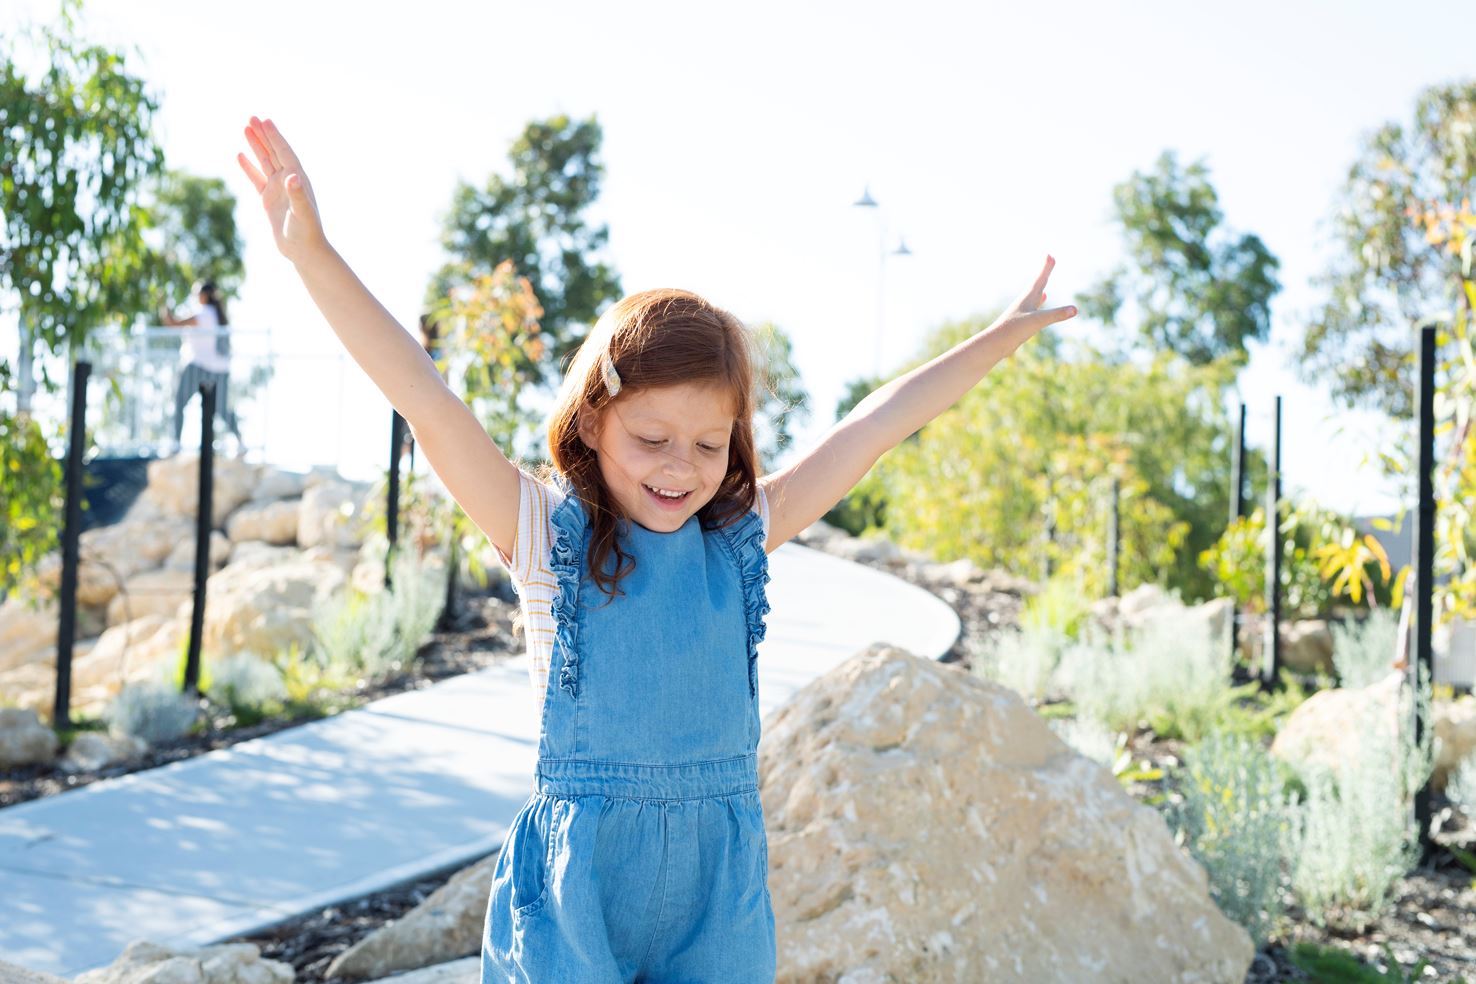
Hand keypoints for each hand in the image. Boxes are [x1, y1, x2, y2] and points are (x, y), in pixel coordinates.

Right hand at [237, 116, 328, 262]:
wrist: (304, 251)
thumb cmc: (306, 232)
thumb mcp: (302, 212)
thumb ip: (298, 194)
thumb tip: (292, 176)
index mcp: (298, 180)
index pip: (285, 153)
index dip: (275, 137)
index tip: (265, 121)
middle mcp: (288, 181)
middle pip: (274, 152)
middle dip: (263, 135)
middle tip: (252, 117)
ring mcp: (278, 189)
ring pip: (265, 162)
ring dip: (256, 146)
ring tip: (245, 128)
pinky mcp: (269, 200)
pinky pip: (257, 178)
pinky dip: (249, 167)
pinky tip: (240, 156)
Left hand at [990, 255, 1077, 337]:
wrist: (996, 343)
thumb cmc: (1015, 330)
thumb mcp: (1038, 321)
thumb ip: (1057, 314)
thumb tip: (1075, 309)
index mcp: (1028, 297)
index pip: (1040, 279)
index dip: (1046, 267)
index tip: (1050, 255)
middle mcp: (1025, 301)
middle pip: (1038, 283)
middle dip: (1045, 272)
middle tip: (1050, 260)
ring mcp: (1023, 311)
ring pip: (1035, 295)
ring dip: (1041, 287)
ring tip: (1044, 282)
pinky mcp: (1022, 320)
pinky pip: (1033, 307)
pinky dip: (1038, 302)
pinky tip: (1041, 301)